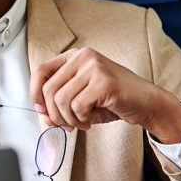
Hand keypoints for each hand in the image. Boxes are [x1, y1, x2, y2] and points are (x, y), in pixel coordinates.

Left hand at [29, 47, 180, 142]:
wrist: (146, 103)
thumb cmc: (115, 100)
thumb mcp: (81, 99)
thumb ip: (60, 104)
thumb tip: (42, 115)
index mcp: (76, 56)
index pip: (41, 71)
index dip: (35, 93)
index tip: (41, 110)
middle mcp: (84, 57)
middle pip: (48, 89)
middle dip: (54, 114)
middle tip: (67, 124)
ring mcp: (94, 67)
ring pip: (61, 100)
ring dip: (69, 119)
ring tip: (81, 123)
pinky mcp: (104, 81)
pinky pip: (78, 106)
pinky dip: (82, 120)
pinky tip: (91, 120)